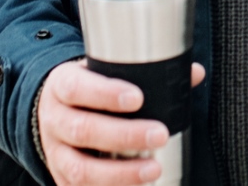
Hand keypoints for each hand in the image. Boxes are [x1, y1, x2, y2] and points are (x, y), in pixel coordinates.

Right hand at [37, 59, 205, 184]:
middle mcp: (55, 120)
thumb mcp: (104, 73)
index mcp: (63, 86)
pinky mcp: (62, 178)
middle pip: (82, 130)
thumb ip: (145, 73)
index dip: (105, 94)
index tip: (137, 98)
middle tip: (159, 134)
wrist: (54, 112)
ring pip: (81, 168)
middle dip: (124, 135)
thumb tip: (193, 74)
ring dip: (120, 172)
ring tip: (153, 169)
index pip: (77, 88)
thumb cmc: (87, 91)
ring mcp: (56, 153)